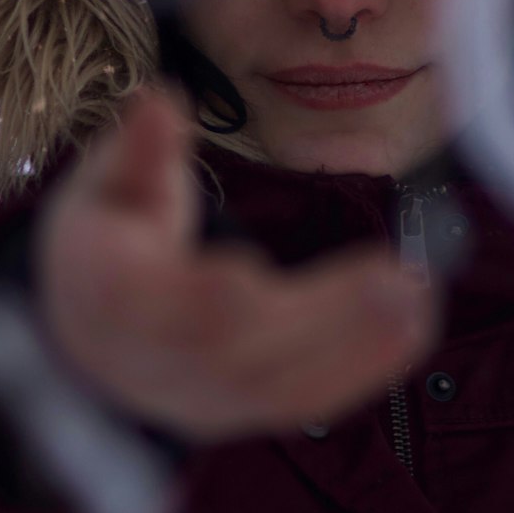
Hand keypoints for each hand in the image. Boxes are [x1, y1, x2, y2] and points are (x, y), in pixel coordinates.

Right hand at [37, 88, 435, 439]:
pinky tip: (416, 325)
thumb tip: (160, 100)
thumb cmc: (103, 249)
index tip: (258, 267)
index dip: (221, 298)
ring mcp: (213, 400)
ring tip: (420, 296)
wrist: (94, 342)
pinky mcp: (254, 412)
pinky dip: (368, 366)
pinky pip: (313, 400)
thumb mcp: (105, 188)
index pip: (168, 313)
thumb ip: (137, 150)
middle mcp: (166, 367)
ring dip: (362, 345)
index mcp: (121, 306)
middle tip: (400, 279)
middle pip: (247, 354)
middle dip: (326, 318)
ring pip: (288, 389)